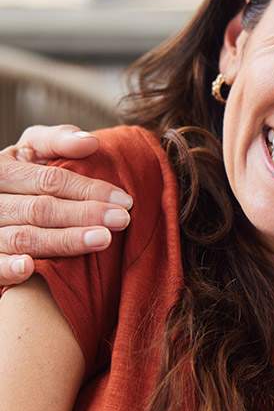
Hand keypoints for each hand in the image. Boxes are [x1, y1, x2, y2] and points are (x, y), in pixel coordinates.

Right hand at [0, 125, 132, 285]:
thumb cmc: (20, 177)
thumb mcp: (32, 151)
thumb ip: (58, 142)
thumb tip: (90, 143)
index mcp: (3, 170)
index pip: (50, 181)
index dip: (89, 190)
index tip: (125, 201)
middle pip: (40, 209)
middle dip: (84, 214)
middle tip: (122, 220)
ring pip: (23, 237)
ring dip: (63, 240)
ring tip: (102, 239)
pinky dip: (8, 268)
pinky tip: (29, 268)